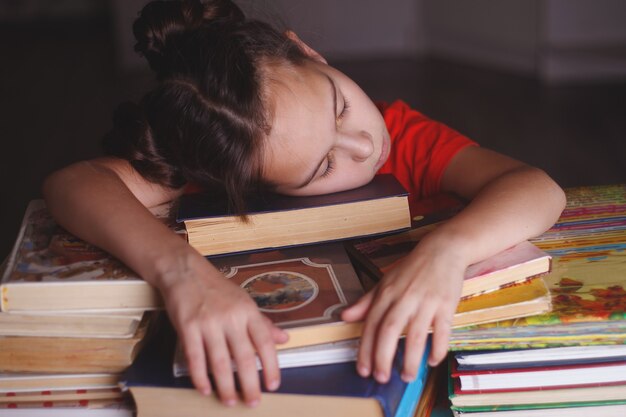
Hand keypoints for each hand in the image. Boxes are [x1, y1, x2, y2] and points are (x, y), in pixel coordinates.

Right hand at [156, 249, 287, 405]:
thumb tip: (283, 338)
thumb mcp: (244, 301)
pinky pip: (195, 358)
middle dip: (249, 384)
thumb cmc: (217, 288)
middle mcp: (230, 318)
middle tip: (252, 402)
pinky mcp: (188, 327)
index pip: (264, 342)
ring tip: (229, 402)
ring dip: (225, 386)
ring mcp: (208, 323)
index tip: (273, 385)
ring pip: (219, 362)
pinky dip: (200, 377)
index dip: (271, 366)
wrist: (186, 272)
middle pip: (243, 357)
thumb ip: (262, 323)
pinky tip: (206, 389)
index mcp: (248, 311)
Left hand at [342, 233, 465, 382]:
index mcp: (387, 293)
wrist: (443, 250)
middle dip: (383, 358)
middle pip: (390, 331)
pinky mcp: (446, 305)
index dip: (366, 349)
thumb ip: (366, 302)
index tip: (363, 369)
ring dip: (411, 360)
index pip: (372, 325)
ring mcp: (426, 302)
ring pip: (416, 336)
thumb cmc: (412, 268)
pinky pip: (442, 332)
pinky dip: (438, 349)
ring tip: (407, 377)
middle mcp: (404, 298)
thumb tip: (345, 317)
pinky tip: (432, 361)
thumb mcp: (385, 281)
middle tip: (381, 378)